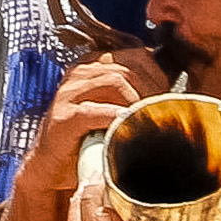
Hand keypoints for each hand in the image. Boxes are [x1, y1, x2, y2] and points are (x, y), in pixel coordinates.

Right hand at [40, 53, 160, 192]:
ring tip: (148, 120)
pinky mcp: (63, 117)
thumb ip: (133, 95)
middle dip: (151, 90)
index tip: (166, 96)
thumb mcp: (113, 108)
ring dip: (138, 101)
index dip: (156, 74)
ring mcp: (69, 93)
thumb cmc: (87, 138)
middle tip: (162, 112)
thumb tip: (167, 95)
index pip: (135, 54)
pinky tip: (126, 127)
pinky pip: (93, 110)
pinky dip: (115, 117)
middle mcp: (80, 73)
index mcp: (94, 66)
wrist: (53, 166)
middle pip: (127, 67)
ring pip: (114, 81)